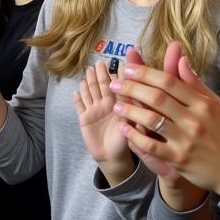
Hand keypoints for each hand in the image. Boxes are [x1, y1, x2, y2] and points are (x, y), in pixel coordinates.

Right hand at [74, 61, 134, 182]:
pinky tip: (76, 90)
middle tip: (99, 62)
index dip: (117, 75)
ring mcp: (94, 110)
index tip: (118, 62)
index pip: (118, 86)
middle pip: (101, 85)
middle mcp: (106, 104)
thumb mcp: (132, 128)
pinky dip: (78, 98)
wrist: (111, 157)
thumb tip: (142, 102)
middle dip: (100, 74)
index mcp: (118, 104)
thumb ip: (135, 115)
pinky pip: (80, 106)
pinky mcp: (84, 118)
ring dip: (88, 82)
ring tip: (87, 71)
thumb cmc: (125, 142)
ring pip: (90, 92)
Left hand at [110, 51, 219, 198]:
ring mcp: (186, 140)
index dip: (146, 73)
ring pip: (151, 120)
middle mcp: (194, 120)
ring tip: (115, 104)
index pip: (169, 82)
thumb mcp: (218, 105)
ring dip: (130, 110)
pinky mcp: (179, 160)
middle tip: (114, 82)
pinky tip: (124, 128)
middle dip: (132, 87)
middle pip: (157, 97)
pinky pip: (151, 146)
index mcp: (204, 103)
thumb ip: (196, 84)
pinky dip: (135, 136)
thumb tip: (181, 60)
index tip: (129, 68)